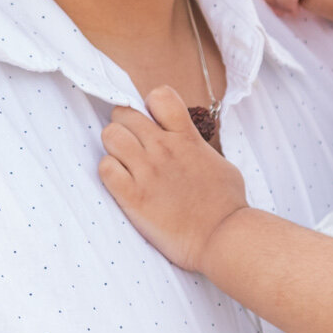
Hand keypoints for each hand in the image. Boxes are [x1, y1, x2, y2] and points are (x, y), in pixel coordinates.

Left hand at [98, 86, 248, 273]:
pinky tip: (122, 184)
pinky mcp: (133, 195)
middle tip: (132, 147)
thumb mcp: (218, 162)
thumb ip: (196, 146)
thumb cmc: (227, 204)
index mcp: (186, 137)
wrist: (223, 237)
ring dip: (114, 147)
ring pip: (110, 135)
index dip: (149, 106)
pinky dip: (110, 173)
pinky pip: (105, 168)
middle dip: (124, 127)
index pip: (159, 96)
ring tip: (124, 163)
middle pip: (123, 114)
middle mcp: (164, 148)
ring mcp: (147, 170)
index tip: (151, 122)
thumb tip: (186, 143)